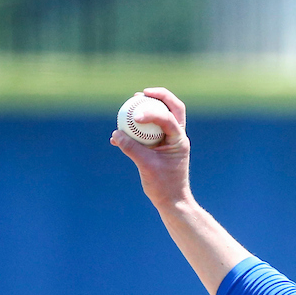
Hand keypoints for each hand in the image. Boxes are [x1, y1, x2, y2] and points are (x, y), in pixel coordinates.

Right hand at [110, 87, 190, 209]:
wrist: (171, 201)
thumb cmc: (163, 186)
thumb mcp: (146, 167)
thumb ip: (132, 149)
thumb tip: (116, 133)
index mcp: (179, 140)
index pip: (169, 118)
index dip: (152, 112)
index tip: (136, 115)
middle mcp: (177, 136)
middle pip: (174, 108)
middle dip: (160, 96)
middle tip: (142, 92)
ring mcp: (169, 140)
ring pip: (162, 116)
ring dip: (148, 108)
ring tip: (132, 102)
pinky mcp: (160, 146)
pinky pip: (148, 131)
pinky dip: (136, 129)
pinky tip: (119, 133)